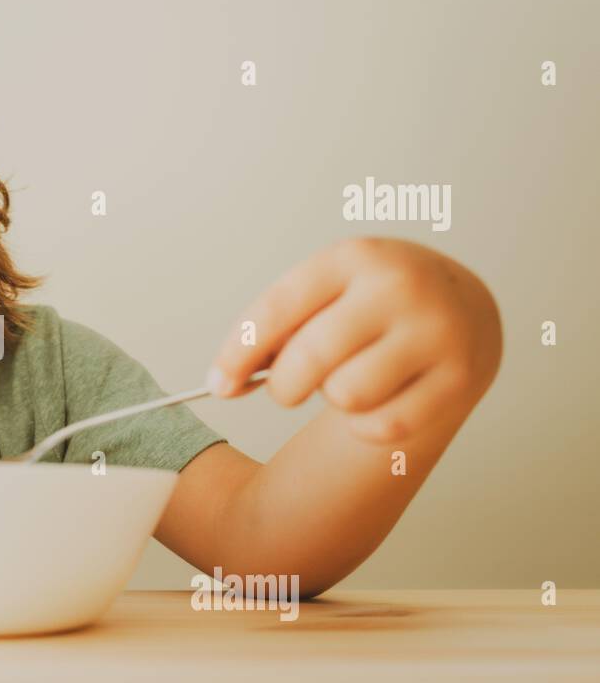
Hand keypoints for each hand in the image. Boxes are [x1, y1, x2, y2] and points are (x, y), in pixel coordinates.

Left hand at [206, 237, 501, 442]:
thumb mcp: (327, 293)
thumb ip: (275, 329)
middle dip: (284, 386)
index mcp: (352, 257)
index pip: (277, 309)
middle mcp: (399, 287)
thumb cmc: (372, 304)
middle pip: (310, 360)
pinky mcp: (460, 378)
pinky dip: (367, 424)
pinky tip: (380, 398)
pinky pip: (382, 425)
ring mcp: (436, 331)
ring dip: (333, 399)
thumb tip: (224, 383)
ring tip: (348, 379)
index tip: (218, 385)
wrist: (463, 307)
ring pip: (347, 395)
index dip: (237, 353)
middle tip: (288, 387)